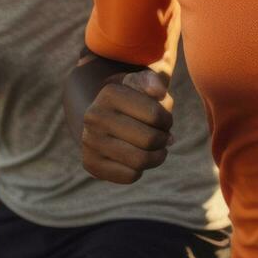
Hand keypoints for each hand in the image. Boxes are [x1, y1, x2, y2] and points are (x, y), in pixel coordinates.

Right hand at [81, 69, 172, 184]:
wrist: (103, 118)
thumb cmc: (132, 100)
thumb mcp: (142, 83)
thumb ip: (153, 81)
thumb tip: (159, 92)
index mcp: (109, 94)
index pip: (156, 115)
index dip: (167, 120)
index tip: (164, 119)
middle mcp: (94, 117)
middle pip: (149, 140)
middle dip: (163, 139)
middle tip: (163, 136)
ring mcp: (90, 142)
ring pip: (140, 161)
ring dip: (157, 157)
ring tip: (157, 149)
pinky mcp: (90, 164)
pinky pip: (130, 176)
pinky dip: (141, 170)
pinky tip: (138, 158)